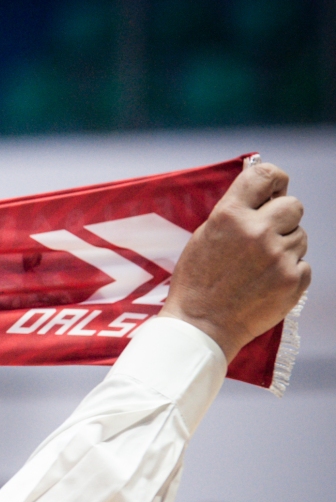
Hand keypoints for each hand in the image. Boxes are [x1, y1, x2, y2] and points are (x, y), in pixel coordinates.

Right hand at [160, 159, 311, 362]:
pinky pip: (303, 264)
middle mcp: (257, 231)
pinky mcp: (293, 280)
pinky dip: (289, 272)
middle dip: (283, 218)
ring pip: (300, 237)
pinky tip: (266, 282)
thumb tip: (262, 197)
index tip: (274, 189)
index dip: (275, 180)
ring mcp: (279, 256)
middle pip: (293, 206)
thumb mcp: (204, 237)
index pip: (266, 175)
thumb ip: (234, 214)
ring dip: (285, 247)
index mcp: (230, 216)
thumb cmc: (197, 284)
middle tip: (266, 235)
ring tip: (259, 267)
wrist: (201, 326)